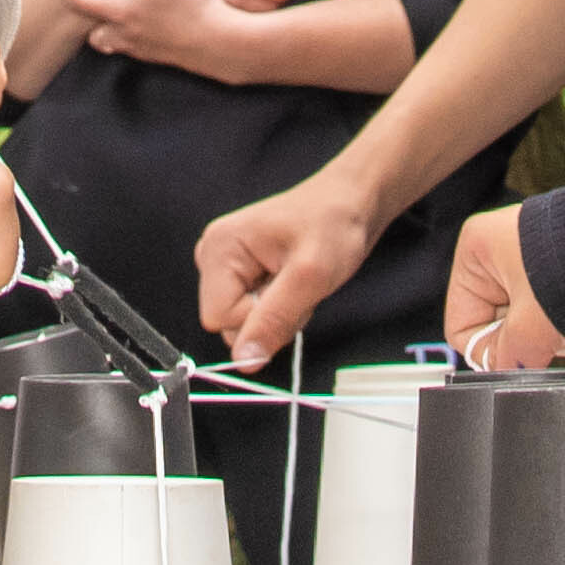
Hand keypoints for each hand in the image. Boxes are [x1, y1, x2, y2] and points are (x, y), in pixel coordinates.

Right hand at [199, 166, 384, 366]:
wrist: (352, 202)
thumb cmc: (334, 225)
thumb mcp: (310, 276)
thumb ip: (274, 320)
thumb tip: (245, 362)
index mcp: (219, 248)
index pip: (218, 319)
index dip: (257, 318)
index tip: (288, 291)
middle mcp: (213, 255)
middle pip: (228, 323)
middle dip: (269, 317)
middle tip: (299, 286)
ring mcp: (226, 264)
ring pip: (243, 322)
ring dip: (277, 314)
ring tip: (299, 281)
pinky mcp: (242, 272)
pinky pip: (253, 312)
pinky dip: (280, 306)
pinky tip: (294, 281)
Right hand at [443, 202, 564, 368]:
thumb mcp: (530, 327)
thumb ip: (509, 359)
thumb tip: (507, 375)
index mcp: (478, 250)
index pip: (463, 324)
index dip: (490, 351)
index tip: (518, 359)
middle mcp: (506, 248)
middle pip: (507, 325)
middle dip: (539, 340)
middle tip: (559, 336)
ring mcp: (541, 255)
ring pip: (542, 322)